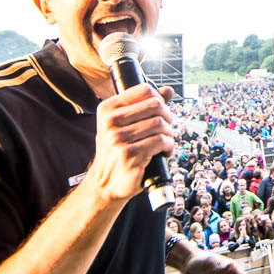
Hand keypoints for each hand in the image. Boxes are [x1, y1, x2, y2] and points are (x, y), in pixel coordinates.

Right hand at [90, 85, 174, 201]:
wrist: (105, 182)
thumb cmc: (116, 152)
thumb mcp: (123, 125)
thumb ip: (144, 106)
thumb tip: (168, 90)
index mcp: (107, 109)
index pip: (144, 90)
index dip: (160, 100)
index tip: (161, 113)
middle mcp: (110, 122)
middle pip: (155, 105)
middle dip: (167, 117)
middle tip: (166, 129)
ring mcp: (118, 138)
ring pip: (160, 124)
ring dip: (169, 134)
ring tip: (165, 142)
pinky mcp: (129, 154)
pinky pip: (160, 141)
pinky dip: (168, 146)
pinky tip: (164, 151)